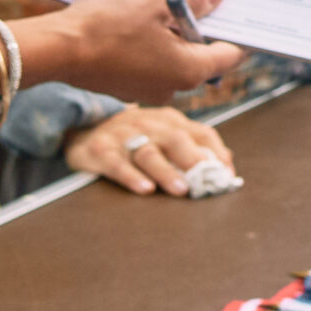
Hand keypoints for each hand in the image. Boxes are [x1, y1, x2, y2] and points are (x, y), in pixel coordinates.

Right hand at [25, 0, 242, 103]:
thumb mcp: (156, 2)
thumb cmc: (108, 25)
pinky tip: (137, 21)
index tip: (238, 11)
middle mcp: (172, 88)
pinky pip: (149, 63)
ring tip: (160, 3)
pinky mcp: (125, 86)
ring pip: (172, 58)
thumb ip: (192, 0)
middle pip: (200, 55)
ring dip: (172, 33)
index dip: (237, 31)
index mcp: (188, 70)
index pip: (230, 54)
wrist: (58, 50)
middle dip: (200, 26)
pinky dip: (150, 43)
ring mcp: (147, 90)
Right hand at [64, 103, 233, 195]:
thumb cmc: (133, 137)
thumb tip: (227, 163)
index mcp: (169, 119)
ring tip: (181, 190)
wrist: (83, 130)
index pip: (201, 131)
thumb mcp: (163, 134)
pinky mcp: (100, 150)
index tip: (227, 178)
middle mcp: (149, 123)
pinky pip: (117, 164)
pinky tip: (145, 190)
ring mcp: (123, 135)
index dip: (217, 154)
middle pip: (176, 139)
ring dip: (166, 172)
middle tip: (206, 182)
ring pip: (149, 153)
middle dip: (194, 161)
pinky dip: (131, 177)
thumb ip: (193, 146)